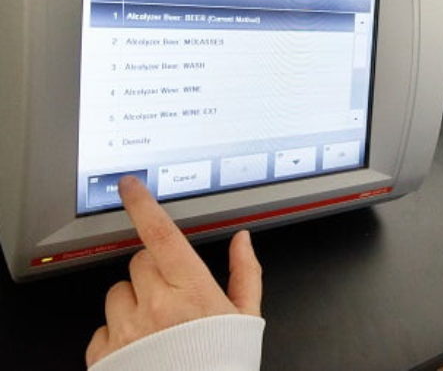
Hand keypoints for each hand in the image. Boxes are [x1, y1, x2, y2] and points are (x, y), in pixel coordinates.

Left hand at [86, 176, 261, 367]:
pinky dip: (115, 332)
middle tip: (171, 293)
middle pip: (139, 259)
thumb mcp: (246, 317)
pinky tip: (139, 346)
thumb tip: (243, 240)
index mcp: (191, 290)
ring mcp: (127, 331)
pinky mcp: (105, 356)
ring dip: (132, 299)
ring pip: (117, 291)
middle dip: (153, 268)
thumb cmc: (223, 363)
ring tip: (155, 325)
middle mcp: (155, 306)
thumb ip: (245, 272)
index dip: (142, 204)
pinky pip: (100, 327)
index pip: (161, 234)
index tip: (130, 186)